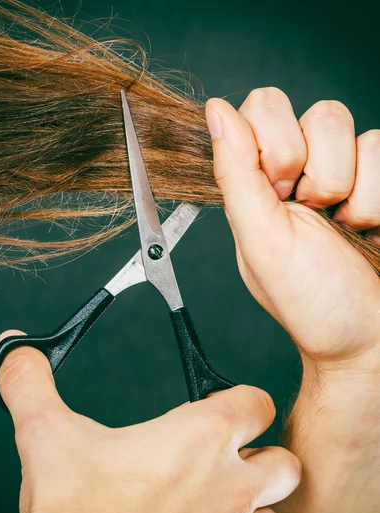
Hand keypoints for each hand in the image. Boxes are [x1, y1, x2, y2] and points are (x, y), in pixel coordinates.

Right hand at [0, 334, 299, 512]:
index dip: (244, 402)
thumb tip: (16, 352)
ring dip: (250, 509)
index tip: (226, 407)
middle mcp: (228, 487)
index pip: (257, 403)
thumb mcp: (46, 437)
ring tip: (213, 506)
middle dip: (263, 458)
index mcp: (199, 440)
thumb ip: (31, 385)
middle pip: (284, 462)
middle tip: (229, 460)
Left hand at [205, 88, 379, 369]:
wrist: (370, 339)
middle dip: (321, 173)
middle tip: (314, 214)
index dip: (277, 143)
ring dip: (353, 192)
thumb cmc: (313, 303)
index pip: (264, 107)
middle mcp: (301, 172)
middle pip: (319, 114)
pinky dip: (378, 201)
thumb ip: (237, 175)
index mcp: (259, 185)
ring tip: (344, 228)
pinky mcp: (379, 181)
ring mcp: (345, 174)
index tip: (281, 192)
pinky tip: (370, 230)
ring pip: (357, 132)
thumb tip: (216, 111)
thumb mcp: (262, 241)